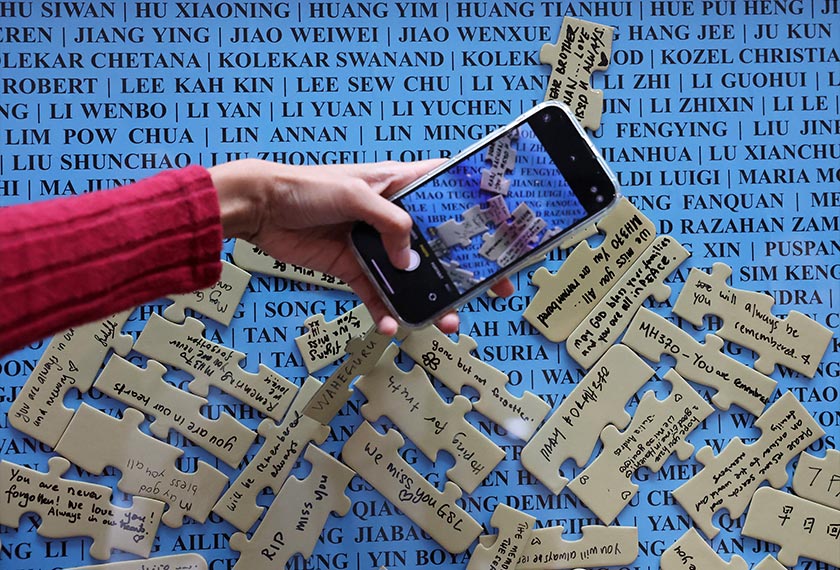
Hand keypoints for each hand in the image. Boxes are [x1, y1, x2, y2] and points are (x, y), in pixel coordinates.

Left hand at [209, 159, 512, 334]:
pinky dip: (385, 312)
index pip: (446, 191)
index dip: (476, 205)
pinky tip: (392, 326)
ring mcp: (374, 245)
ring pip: (412, 276)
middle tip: (496, 287)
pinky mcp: (352, 268)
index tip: (504, 224)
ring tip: (448, 322)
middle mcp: (392, 217)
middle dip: (466, 266)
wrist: (261, 208)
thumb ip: (390, 225)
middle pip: (439, 243)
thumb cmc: (307, 187)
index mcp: (400, 186)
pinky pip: (376, 294)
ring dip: (429, 299)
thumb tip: (411, 262)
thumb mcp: (356, 195)